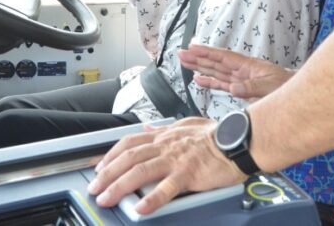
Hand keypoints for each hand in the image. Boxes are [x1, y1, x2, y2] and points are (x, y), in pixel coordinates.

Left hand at [87, 118, 244, 214]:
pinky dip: (152, 198)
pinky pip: (167, 188)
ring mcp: (176, 160)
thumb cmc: (216, 134)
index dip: (111, 155)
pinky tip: (141, 209)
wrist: (238, 139)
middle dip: (107, 174)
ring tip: (107, 199)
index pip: (129, 143)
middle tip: (95, 188)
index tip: (99, 167)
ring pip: (140, 171)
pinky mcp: (188, 174)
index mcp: (164, 136)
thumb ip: (164, 129)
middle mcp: (165, 146)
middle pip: (128, 158)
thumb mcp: (186, 124)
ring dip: (120, 186)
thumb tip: (147, 129)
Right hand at [178, 43, 293, 100]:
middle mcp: (241, 70)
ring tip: (185, 63)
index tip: (192, 47)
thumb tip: (233, 88)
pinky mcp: (241, 89)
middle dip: (198, 58)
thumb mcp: (271, 86)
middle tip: (181, 54)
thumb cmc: (287, 85)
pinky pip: (221, 84)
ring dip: (200, 67)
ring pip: (216, 72)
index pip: (223, 57)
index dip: (207, 52)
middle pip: (215, 63)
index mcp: (247, 65)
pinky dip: (209, 82)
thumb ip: (252, 87)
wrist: (297, 91)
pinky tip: (199, 80)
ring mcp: (240, 79)